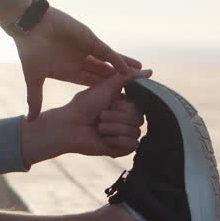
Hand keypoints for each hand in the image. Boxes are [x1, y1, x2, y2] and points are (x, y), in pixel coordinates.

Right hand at [12, 6, 141, 119]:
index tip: (117, 103)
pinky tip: (132, 69)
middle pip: (104, 74)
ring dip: (125, 70)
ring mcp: (86, 50)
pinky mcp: (90, 40)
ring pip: (110, 63)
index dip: (103, 93)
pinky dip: (119, 60)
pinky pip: (108, 52)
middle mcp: (79, 61)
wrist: (29, 25)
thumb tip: (30, 120)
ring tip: (142, 77)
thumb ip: (35, 98)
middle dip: (119, 82)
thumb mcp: (34, 78)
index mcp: (68, 71)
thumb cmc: (29, 50)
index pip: (90, 83)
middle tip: (136, 91)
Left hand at [20, 70, 149, 165]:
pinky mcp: (120, 149)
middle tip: (100, 116)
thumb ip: (127, 77)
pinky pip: (132, 145)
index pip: (139, 106)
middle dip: (116, 117)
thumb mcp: (106, 87)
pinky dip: (116, 140)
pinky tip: (103, 138)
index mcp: (125, 105)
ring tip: (98, 127)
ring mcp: (124, 134)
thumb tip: (151, 71)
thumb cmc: (83, 105)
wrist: (68, 126)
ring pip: (135, 132)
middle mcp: (126, 119)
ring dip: (113, 128)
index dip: (124, 106)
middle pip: (138, 119)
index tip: (110, 103)